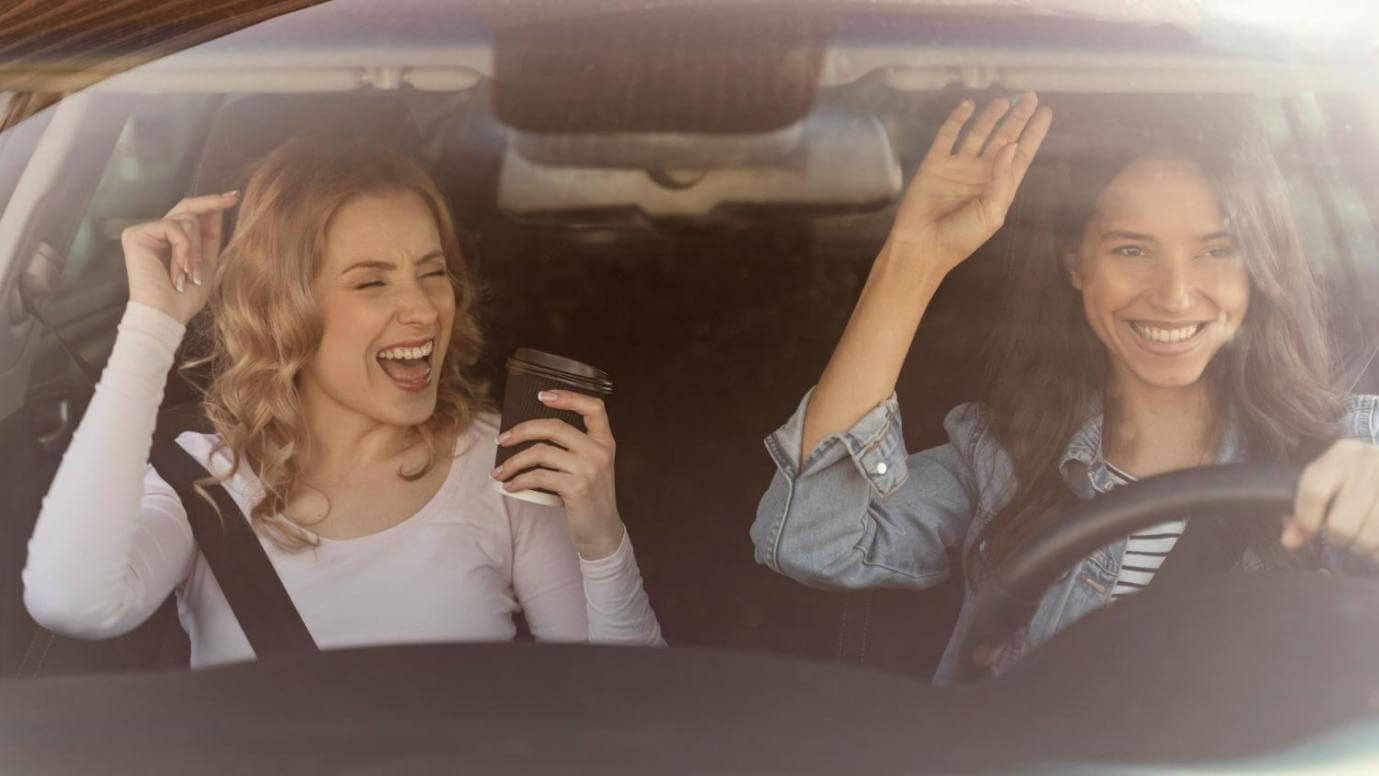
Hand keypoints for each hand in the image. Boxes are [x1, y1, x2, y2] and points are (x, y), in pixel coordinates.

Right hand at [121, 192, 238, 324]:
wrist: (167, 315)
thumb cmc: (185, 297)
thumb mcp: (205, 263)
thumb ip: (209, 236)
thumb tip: (217, 209)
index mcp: (169, 239)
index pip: (190, 213)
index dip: (211, 203)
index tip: (234, 196)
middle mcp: (154, 232)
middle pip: (187, 209)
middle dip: (208, 214)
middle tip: (226, 213)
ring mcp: (143, 232)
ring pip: (185, 220)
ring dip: (195, 250)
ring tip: (190, 274)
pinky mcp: (135, 234)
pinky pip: (173, 228)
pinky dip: (183, 249)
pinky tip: (179, 270)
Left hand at [492, 390, 624, 559]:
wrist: (602, 530)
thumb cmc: (590, 496)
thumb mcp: (592, 465)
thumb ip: (574, 447)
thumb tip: (530, 431)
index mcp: (605, 441)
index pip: (594, 407)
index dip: (568, 396)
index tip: (541, 395)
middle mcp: (599, 451)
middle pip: (555, 427)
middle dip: (522, 430)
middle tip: (502, 439)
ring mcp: (588, 469)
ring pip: (541, 452)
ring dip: (513, 462)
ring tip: (498, 472)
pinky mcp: (576, 488)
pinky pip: (538, 477)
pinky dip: (518, 481)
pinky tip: (510, 486)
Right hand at [889, 92, 1051, 271]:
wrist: (922, 247)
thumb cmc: (961, 237)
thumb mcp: (991, 214)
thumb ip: (1002, 180)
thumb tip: (1010, 145)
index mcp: (998, 187)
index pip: (1020, 155)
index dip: (1034, 134)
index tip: (1045, 113)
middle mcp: (980, 173)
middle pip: (1003, 139)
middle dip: (1017, 119)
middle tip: (1031, 97)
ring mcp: (958, 166)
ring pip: (978, 134)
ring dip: (991, 116)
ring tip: (1004, 99)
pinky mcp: (935, 163)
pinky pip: (948, 136)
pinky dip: (957, 120)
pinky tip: (968, 105)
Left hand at [1283, 438, 1378, 561]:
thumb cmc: (1355, 475)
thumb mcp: (1326, 479)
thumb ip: (1302, 509)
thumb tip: (1290, 542)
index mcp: (1341, 454)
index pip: (1314, 494)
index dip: (1306, 522)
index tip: (1309, 532)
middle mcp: (1369, 464)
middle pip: (1340, 525)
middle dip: (1337, 538)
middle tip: (1341, 535)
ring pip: (1367, 538)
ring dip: (1361, 546)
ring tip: (1361, 537)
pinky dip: (1378, 549)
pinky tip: (1376, 539)